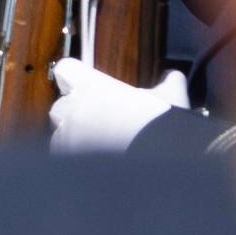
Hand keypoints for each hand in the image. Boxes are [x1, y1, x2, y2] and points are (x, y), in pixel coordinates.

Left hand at [48, 62, 195, 154]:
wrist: (157, 164)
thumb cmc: (159, 125)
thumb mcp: (170, 98)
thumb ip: (168, 83)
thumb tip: (173, 77)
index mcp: (91, 87)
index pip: (66, 69)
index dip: (74, 76)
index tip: (86, 84)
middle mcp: (72, 110)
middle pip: (61, 105)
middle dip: (75, 112)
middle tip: (100, 121)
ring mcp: (65, 137)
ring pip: (62, 133)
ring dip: (76, 137)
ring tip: (104, 146)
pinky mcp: (66, 161)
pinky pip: (65, 156)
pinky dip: (77, 159)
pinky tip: (101, 165)